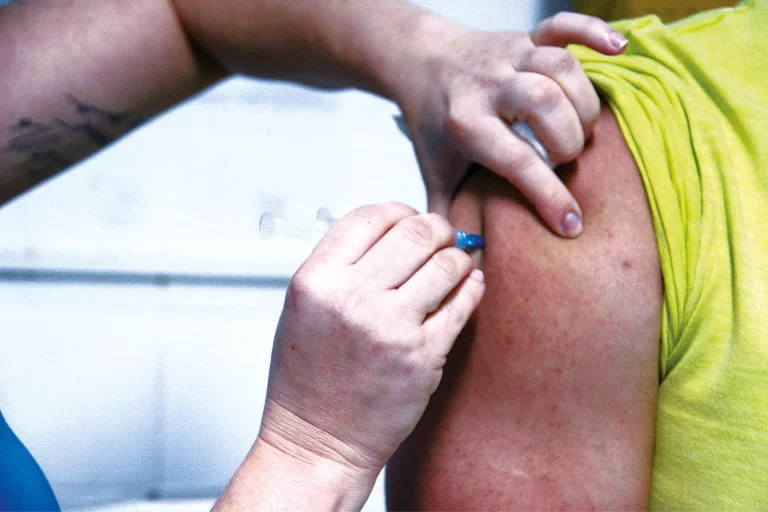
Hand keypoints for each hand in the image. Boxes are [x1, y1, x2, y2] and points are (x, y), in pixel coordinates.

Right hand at [258, 203, 484, 476]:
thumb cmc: (307, 380)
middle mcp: (352, 298)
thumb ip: (341, 265)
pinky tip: (469, 284)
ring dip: (457, 257)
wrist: (317, 443)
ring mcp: (390, 327)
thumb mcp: (303, 308)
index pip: (369, 216)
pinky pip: (462, 303)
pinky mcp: (422, 356)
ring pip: (446, 264)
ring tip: (455, 263)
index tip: (409, 218)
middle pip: (414, 231)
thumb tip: (391, 230)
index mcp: (316, 281)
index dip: (398, 210)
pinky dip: (471, 287)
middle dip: (437, 227)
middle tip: (443, 235)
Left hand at [390, 12, 627, 236]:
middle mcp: (489, 86)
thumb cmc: (432, 123)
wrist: (419, 62)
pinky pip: (564, 25)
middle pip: (546, 104)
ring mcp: (510, 56)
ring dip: (583, 102)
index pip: (517, 161)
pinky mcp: (525, 37)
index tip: (572, 224)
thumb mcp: (435, 172)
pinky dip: (594, 33)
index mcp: (466, 123)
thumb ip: (448, 216)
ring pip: (562, 68)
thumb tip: (462, 262)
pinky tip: (618, 49)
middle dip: (568, 140)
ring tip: (579, 128)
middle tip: (565, 159)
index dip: (550, 196)